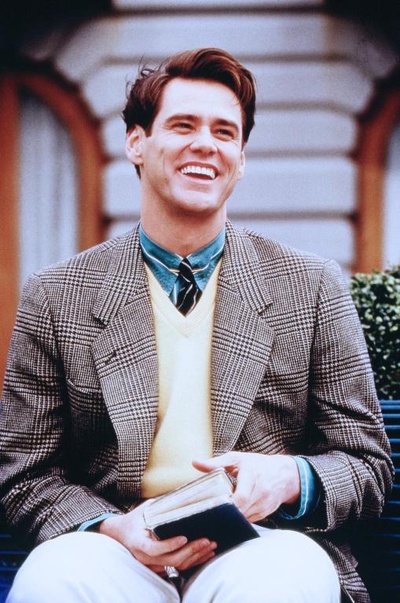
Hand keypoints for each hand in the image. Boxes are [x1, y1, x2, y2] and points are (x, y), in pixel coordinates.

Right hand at [99, 502, 216, 573]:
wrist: (121, 534)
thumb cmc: (134, 519)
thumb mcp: (144, 509)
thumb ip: (160, 506)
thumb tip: (182, 495)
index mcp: (138, 542)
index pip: (154, 548)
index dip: (170, 545)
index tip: (184, 537)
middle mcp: (145, 557)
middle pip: (170, 560)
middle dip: (191, 551)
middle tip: (206, 540)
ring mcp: (152, 564)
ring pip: (176, 566)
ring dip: (196, 557)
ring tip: (210, 546)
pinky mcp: (160, 566)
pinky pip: (178, 568)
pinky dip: (193, 562)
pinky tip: (205, 555)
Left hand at [193, 452, 299, 522]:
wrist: (284, 475)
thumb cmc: (257, 465)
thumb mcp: (237, 459)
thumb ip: (216, 463)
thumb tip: (195, 462)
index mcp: (253, 476)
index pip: (242, 497)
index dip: (229, 504)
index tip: (215, 506)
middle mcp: (261, 493)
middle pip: (241, 510)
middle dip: (226, 513)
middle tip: (209, 514)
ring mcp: (264, 506)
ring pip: (244, 518)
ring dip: (231, 518)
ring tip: (216, 515)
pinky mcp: (265, 514)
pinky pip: (249, 520)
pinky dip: (239, 518)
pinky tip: (229, 515)